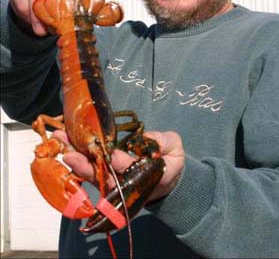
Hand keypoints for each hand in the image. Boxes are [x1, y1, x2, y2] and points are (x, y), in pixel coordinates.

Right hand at [6, 0, 91, 35]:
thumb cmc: (66, 0)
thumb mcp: (76, 5)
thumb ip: (77, 11)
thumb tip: (75, 25)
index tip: (69, 18)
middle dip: (54, 9)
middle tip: (53, 28)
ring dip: (37, 10)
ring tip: (40, 28)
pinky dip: (23, 5)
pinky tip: (28, 17)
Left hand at [53, 130, 184, 201]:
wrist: (167, 176)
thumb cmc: (170, 160)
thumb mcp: (174, 147)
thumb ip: (163, 141)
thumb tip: (145, 139)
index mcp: (144, 176)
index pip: (128, 168)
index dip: (116, 160)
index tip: (102, 150)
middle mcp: (125, 183)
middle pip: (102, 175)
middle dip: (84, 162)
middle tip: (67, 150)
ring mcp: (114, 182)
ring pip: (91, 174)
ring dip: (74, 158)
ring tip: (60, 141)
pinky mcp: (106, 177)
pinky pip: (89, 171)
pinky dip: (76, 158)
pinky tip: (64, 143)